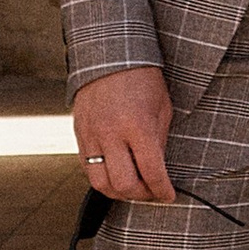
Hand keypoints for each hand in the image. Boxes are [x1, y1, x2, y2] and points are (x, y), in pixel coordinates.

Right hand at [74, 65, 175, 200]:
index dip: (162, 190)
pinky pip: (87, 168)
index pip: (151, 171)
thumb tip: (158, 170)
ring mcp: (91, 135)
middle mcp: (111, 133)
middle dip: (142, 195)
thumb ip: (159, 141)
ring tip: (134, 187)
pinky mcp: (79, 135)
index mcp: (137, 125)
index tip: (169, 195)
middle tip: (152, 192)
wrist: (109, 54)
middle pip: (124, 185)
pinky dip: (103, 178)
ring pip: (101, 183)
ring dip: (119, 192)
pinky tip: (115, 174)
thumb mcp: (162, 107)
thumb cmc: (141, 77)